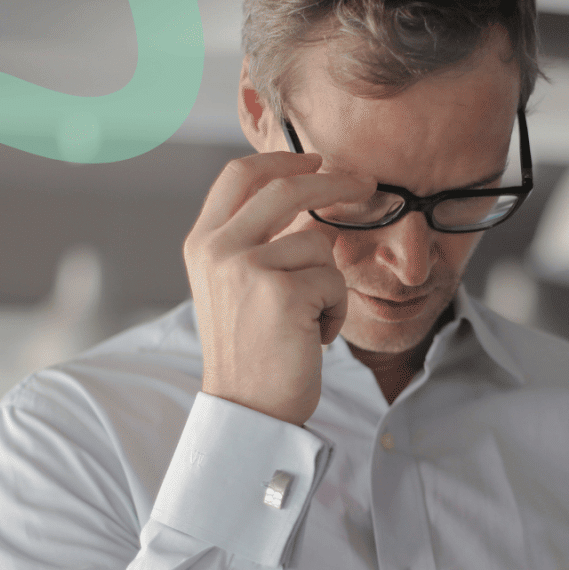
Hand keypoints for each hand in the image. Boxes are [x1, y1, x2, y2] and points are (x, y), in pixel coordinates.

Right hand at [184, 151, 375, 425]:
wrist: (247, 409)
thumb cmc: (251, 353)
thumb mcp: (235, 287)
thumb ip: (254, 241)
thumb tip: (306, 196)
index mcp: (202, 243)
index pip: (240, 175)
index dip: (282, 160)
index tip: (317, 160)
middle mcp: (218, 249)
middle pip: (286, 188)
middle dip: (334, 182)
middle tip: (366, 184)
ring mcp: (247, 267)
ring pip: (318, 244)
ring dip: (328, 284)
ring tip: (308, 321)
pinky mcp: (282, 292)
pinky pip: (333, 281)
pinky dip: (335, 311)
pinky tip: (311, 337)